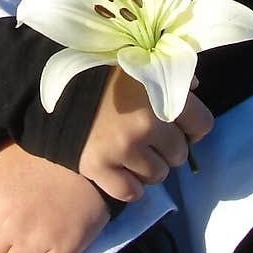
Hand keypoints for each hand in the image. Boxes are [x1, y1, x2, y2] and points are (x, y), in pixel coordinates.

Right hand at [78, 66, 213, 202]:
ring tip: (133, 152)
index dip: (193, 125)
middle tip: (149, 137)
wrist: (51, 80)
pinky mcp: (99, 168)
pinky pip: (130, 192)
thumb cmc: (99, 66)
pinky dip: (129, 186)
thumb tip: (193, 87)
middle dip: (168, 147)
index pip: (202, 124)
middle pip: (179, 154)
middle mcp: (146, 126)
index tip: (179, 125)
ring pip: (157, 175)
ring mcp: (122, 150)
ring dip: (149, 167)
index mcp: (161, 96)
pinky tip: (121, 171)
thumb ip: (169, 71)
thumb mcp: (138, 60)